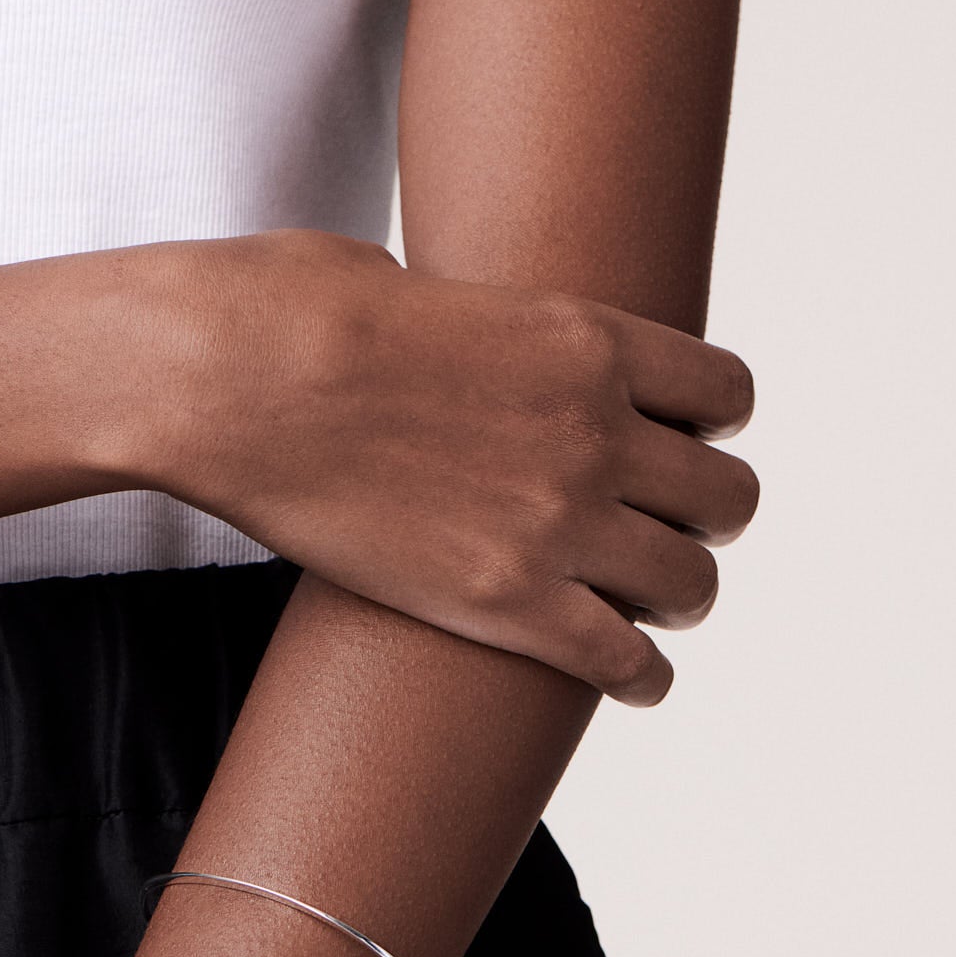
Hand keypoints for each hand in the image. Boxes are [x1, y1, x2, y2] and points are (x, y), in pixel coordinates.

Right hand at [141, 229, 758, 702]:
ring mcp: (558, 522)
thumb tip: (445, 329)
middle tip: (662, 528)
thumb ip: (475, 321)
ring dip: (678, 596)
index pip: (725, 394)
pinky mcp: (505, 604)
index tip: (677, 442)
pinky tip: (630, 675)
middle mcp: (598, 431)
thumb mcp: (422, 280)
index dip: (708, 425)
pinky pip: (626, 660)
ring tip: (648, 606)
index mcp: (590, 339)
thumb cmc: (292, 308)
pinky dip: (639, 674)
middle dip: (702, 517)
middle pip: (727, 497)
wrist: (228, 380)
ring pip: (692, 584)